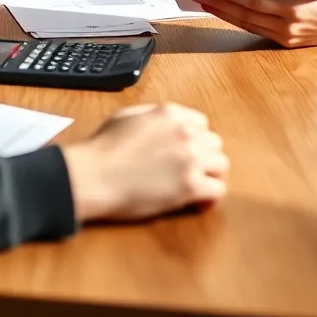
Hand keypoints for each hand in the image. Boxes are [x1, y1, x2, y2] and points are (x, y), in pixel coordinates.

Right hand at [61, 103, 227, 221]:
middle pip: (214, 144)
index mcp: (170, 113)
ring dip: (210, 175)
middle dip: (205, 156)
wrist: (94, 175)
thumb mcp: (126, 116)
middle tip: (190, 171)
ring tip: (195, 187)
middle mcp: (186, 132)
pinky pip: (218, 190)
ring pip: (221, 165)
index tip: (185, 151)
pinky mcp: (190, 186)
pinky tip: (196, 203)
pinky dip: (209, 198)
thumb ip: (151, 115)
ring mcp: (190, 159)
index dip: (194, 139)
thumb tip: (163, 123)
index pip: (201, 124)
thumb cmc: (102, 147)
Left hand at [189, 0, 316, 47]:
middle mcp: (287, 27)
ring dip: (223, 14)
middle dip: (218, 5)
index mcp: (294, 10)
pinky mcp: (286, 43)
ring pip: (247, 25)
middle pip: (245, 15)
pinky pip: (256, 31)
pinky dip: (238, 21)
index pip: (254, 2)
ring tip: (203, 4)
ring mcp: (286, 38)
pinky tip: (224, 13)